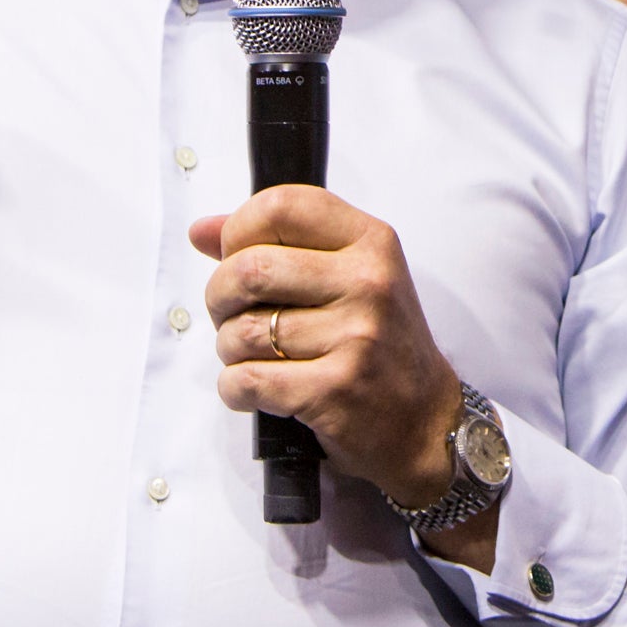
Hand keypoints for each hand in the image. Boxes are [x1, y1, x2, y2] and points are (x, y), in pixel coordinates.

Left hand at [194, 188, 495, 567]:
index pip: (281, 205)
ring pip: (240, 331)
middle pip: (249, 268)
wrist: (424, 421)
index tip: (236, 255)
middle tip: (230, 314)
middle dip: (219, 296)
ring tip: (256, 356)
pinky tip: (255, 389)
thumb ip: (279, 245)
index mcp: (371, 242)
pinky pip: (246, 380)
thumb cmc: (380, 345)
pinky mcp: (334, 389)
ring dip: (230, 350)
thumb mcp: (348, 277)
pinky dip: (235, 388)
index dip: (239, 230)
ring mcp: (355, 337)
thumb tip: (202, 230)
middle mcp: (368, 282)